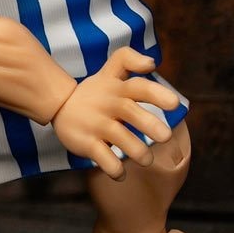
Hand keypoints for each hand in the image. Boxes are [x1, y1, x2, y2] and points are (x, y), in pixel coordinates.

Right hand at [51, 48, 178, 179]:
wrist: (58, 106)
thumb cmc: (95, 91)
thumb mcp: (109, 71)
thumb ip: (129, 60)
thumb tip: (151, 62)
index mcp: (117, 88)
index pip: (138, 86)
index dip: (156, 93)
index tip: (175, 103)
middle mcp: (108, 104)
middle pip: (129, 110)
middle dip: (150, 124)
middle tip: (166, 136)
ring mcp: (96, 124)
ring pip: (119, 137)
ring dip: (137, 151)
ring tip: (147, 160)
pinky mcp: (86, 142)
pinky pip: (102, 157)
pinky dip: (114, 168)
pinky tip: (121, 172)